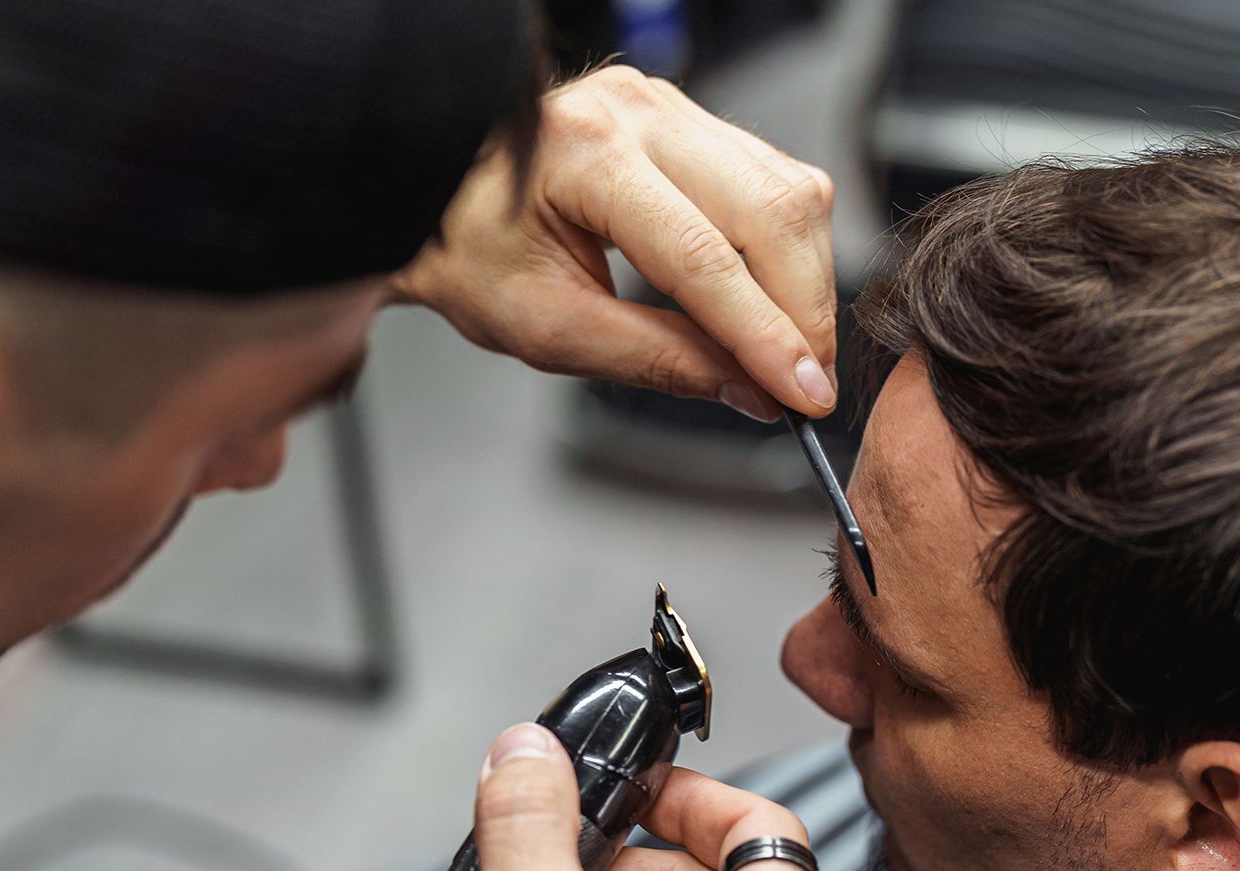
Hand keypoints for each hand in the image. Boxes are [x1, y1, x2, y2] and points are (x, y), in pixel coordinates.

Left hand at [395, 65, 838, 420]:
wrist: (433, 191)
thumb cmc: (469, 250)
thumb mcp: (552, 329)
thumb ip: (660, 362)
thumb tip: (751, 394)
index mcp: (588, 156)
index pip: (706, 258)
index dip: (767, 336)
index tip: (803, 395)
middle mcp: (638, 114)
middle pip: (771, 212)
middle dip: (802, 309)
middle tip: (806, 383)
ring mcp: (669, 106)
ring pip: (788, 193)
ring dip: (803, 280)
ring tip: (786, 350)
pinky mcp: (689, 119)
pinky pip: (773, 181)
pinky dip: (785, 250)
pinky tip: (767, 298)